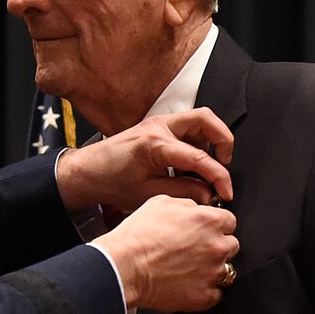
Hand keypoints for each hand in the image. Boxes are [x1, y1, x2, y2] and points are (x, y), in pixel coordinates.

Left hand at [56, 108, 233, 212]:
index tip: (226, 192)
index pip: (200, 157)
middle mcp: (158, 127)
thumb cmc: (111, 182)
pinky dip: (196, 141)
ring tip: (209, 165)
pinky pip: (186, 127)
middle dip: (223, 140)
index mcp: (156, 144)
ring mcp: (157, 123)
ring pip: (197, 119)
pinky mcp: (156, 126)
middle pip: (205, 119)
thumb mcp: (149, 195)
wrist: (88, 172)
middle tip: (224, 163)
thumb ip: (183, 193)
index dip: (219, 177)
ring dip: (210, 139)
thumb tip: (209, 193)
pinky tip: (192, 163)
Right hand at [94, 195, 238, 310]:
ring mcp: (213, 273)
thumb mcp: (161, 202)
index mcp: (209, 220)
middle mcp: (216, 246)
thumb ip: (188, 204)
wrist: (124, 266)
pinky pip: (215, 294)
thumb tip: (197, 209)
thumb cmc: (137, 235)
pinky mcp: (205, 296)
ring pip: (226, 270)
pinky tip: (186, 284)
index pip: (229, 221)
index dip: (215, 225)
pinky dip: (204, 290)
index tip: (205, 231)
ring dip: (211, 269)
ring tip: (188, 268)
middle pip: (231, 245)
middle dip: (216, 246)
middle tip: (194, 249)